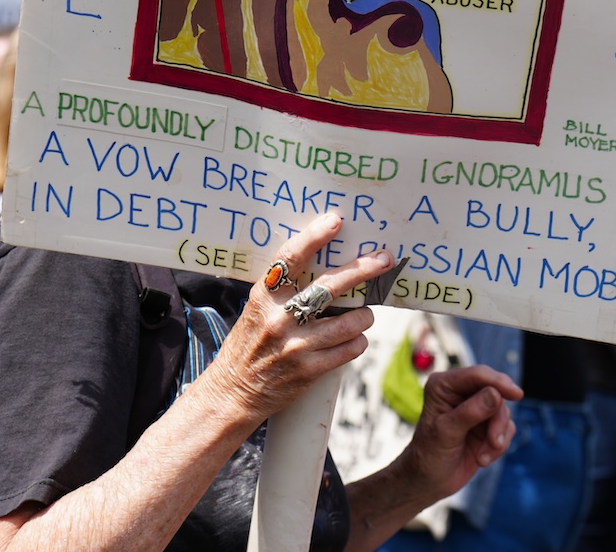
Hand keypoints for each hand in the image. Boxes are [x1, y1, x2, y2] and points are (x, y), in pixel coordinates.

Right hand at [199, 216, 391, 423]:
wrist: (231, 394)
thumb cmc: (248, 345)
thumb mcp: (258, 310)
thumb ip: (285, 291)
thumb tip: (327, 265)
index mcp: (264, 297)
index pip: (290, 258)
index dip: (314, 236)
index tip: (336, 221)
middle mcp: (279, 318)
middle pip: (330, 286)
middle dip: (363, 270)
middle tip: (383, 260)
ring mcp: (295, 346)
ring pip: (349, 322)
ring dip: (365, 315)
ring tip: (364, 314)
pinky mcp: (309, 371)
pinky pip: (349, 349)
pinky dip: (358, 341)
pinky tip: (354, 339)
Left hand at [392, 365, 520, 504]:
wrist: (428, 482)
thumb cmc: (428, 455)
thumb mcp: (446, 433)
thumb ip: (470, 412)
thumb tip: (495, 394)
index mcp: (444, 385)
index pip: (477, 375)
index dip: (498, 382)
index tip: (517, 394)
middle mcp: (461, 392)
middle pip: (496, 392)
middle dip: (497, 420)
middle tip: (495, 442)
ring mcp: (476, 408)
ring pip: (503, 412)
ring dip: (497, 437)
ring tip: (482, 457)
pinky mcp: (487, 425)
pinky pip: (506, 428)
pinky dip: (498, 446)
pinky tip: (482, 459)